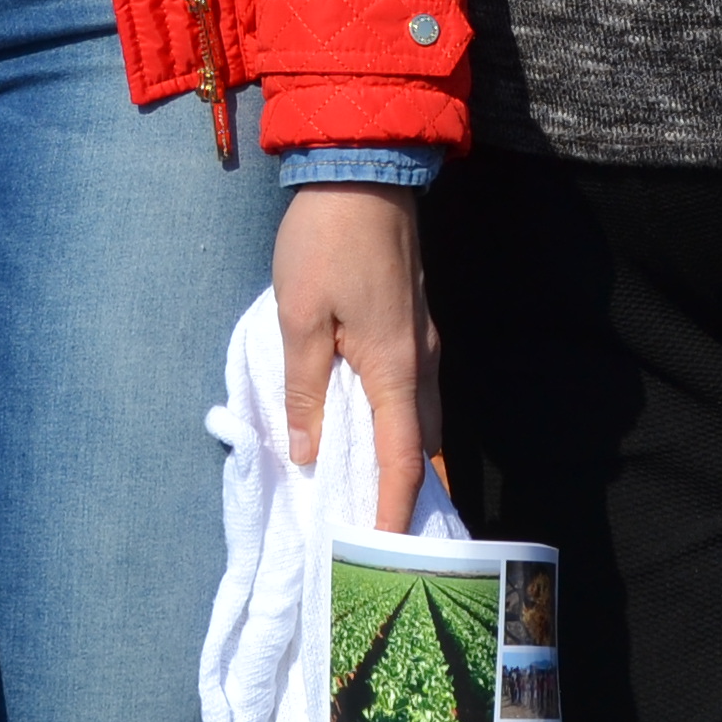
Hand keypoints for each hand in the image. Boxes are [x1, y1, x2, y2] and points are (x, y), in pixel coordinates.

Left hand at [276, 183, 441, 534]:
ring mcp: (422, 340)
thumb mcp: (299, 317)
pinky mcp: (411, 322)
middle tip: (376, 535)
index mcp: (396, 369)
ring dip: (401, 458)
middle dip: (404, 494)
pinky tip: (366, 430)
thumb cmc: (326, 242)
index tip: (383, 552)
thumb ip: (304, 389)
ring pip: (420, 417)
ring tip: (369, 495)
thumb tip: (308, 452)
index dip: (393, 509)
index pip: (403, 460)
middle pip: (421, 445)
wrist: (361, 168)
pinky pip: (413, 391)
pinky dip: (397, 424)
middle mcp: (422, 362)